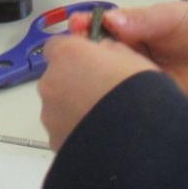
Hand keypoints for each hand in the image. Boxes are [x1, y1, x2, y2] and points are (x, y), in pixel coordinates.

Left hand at [36, 35, 158, 150]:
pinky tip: (98, 137)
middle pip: (56, 77)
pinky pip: (61, 129)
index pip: (57, 45)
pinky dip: (74, 130)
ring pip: (57, 105)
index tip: (91, 62)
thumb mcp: (132, 58)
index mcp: (67, 54)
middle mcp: (50, 81)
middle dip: (73, 82)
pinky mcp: (53, 140)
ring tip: (102, 120)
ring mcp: (49, 114)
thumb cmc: (138, 94)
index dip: (75, 53)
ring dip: (72, 108)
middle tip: (101, 93)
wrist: (137, 143)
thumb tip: (102, 51)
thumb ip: (109, 50)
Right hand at [73, 2, 187, 100]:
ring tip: (86, 77)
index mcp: (127, 30)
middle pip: (94, 55)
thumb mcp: (169, 17)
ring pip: (105, 77)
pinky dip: (114, 98)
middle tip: (76, 55)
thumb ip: (142, 20)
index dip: (83, 27)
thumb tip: (110, 20)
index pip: (96, 28)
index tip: (75, 26)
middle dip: (82, 54)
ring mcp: (132, 76)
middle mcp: (125, 53)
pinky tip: (104, 98)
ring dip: (94, 77)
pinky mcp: (144, 97)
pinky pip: (124, 98)